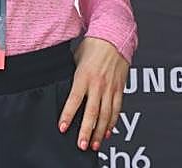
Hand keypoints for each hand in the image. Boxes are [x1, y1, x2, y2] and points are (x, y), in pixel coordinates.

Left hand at [59, 37, 127, 151]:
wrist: (115, 36)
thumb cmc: (94, 45)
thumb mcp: (76, 58)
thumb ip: (71, 75)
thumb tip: (61, 86)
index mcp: (84, 76)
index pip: (74, 100)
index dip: (68, 115)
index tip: (62, 128)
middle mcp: (98, 84)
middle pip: (92, 112)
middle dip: (86, 130)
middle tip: (81, 144)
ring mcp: (110, 87)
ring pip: (106, 114)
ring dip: (100, 132)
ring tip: (95, 144)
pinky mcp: (120, 88)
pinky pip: (117, 108)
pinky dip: (113, 122)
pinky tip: (108, 132)